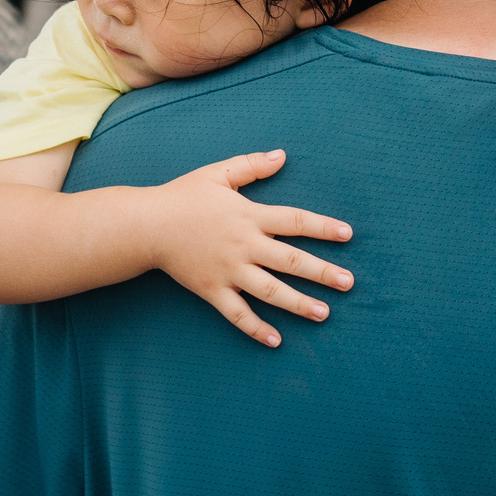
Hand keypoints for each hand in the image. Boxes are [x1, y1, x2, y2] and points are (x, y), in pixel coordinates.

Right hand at [139, 150, 353, 347]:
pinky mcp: (212, 290)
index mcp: (249, 215)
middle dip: (322, 272)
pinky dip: (256, 328)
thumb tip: (282, 156)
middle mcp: (243, 245)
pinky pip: (237, 314)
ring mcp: (228, 271)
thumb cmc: (183, 196)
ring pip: (270, 291)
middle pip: (290, 260)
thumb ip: (251, 166)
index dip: (322, 227)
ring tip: (324, 313)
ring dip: (299, 304)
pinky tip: (276, 340)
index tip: (347, 234)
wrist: (146, 225)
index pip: (294, 221)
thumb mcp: (218, 173)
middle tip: (348, 282)